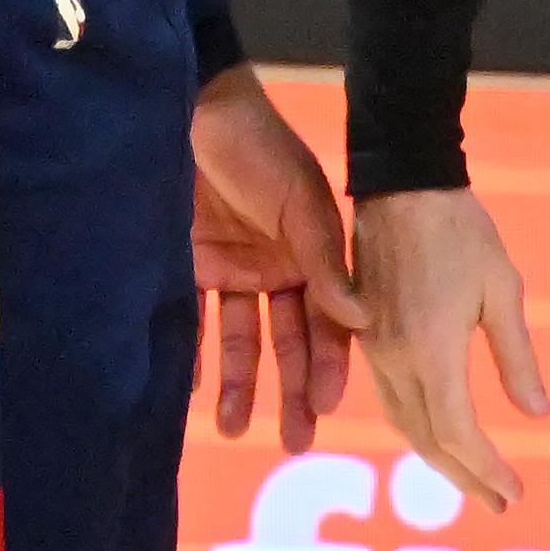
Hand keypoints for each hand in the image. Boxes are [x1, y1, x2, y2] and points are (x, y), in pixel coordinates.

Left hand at [194, 68, 362, 448]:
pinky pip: (192, 320)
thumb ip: (326, 261)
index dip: (327, 363)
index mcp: (315, 253)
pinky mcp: (191, 264)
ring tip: (233, 427)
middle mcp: (279, 267)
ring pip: (241, 339)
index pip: (328, 320)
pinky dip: (191, 354)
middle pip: (289, 340)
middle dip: (291, 390)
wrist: (194, 111)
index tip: (323, 406)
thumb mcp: (301, 202)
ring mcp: (235, 267)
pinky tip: (189, 391)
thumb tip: (360, 322)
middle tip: (293, 440)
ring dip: (239, 383)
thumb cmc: (260, 150)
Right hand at [355, 185, 547, 512]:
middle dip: (465, 476)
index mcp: (430, 351)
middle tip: (500, 503)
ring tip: (473, 480)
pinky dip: (416, 427)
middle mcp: (394, 359)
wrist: (400, 184)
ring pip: (403, 423)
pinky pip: (389, 398)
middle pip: (427, 439)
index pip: (456, 432)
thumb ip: (517, 357)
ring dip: (438, 458)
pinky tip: (435, 434)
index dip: (485, 469)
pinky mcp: (365, 335)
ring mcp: (374, 348)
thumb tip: (538, 413)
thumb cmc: (461, 230)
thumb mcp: (502, 290)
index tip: (514, 491)